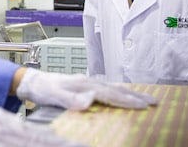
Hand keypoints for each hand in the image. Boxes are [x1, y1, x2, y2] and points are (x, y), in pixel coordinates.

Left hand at [16, 69, 157, 110]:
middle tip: (154, 102)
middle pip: (117, 88)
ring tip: (146, 98)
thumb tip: (90, 99)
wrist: (33, 81)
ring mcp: (87, 82)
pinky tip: (123, 95)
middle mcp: (88, 81)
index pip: (110, 94)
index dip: (127, 101)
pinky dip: (119, 92)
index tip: (143, 106)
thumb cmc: (43, 88)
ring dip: (131, 94)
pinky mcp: (85, 85)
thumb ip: (71, 98)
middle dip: (136, 96)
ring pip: (114, 88)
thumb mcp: (54, 95)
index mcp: (84, 83)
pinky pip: (107, 88)